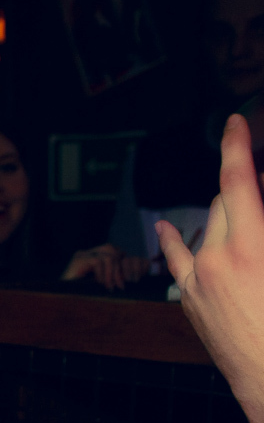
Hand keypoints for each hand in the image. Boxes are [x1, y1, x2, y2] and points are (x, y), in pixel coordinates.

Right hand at [62, 243, 148, 290]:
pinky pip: (97, 261)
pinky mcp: (78, 259)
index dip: (123, 263)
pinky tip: (99, 285)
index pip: (115, 250)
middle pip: (112, 249)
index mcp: (93, 257)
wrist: (61, 301)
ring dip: (112, 274)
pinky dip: (102, 274)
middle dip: (120, 268)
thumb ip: (113, 278)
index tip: (129, 280)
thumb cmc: (82, 297)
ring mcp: (82, 255)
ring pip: (108, 256)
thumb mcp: (102, 286)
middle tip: (122, 286)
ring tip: (110, 288)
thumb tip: (132, 276)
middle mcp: (87, 253)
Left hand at [161, 115, 263, 422]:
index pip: (238, 180)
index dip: (236, 145)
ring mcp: (199, 281)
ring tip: (248, 207)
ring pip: (206, 227)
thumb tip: (255, 199)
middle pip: (224, 200)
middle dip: (244, 184)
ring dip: (225, 212)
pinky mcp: (191, 301)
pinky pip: (178, 260)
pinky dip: (176, 239)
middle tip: (262, 177)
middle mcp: (218, 259)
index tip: (234, 121)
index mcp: (252, 246)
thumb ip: (263, 225)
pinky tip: (168, 226)